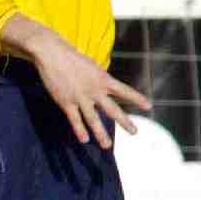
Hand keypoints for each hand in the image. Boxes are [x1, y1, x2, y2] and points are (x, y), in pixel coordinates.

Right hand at [0, 13, 149, 148]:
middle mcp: (95, 90)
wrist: (51, 54)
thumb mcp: (91, 65)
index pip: (124, 90)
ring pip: (93, 119)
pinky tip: (84, 140)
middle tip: (134, 132)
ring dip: (101, 134)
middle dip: (124, 122)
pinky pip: (75, 119)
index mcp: (103, 79)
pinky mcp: (66, 102)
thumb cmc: (70, 57)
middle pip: (112, 110)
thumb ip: (98, 79)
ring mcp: (81, 97)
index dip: (137, 98)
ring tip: (107, 145)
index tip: (148, 106)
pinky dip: (80, 130)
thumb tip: (103, 88)